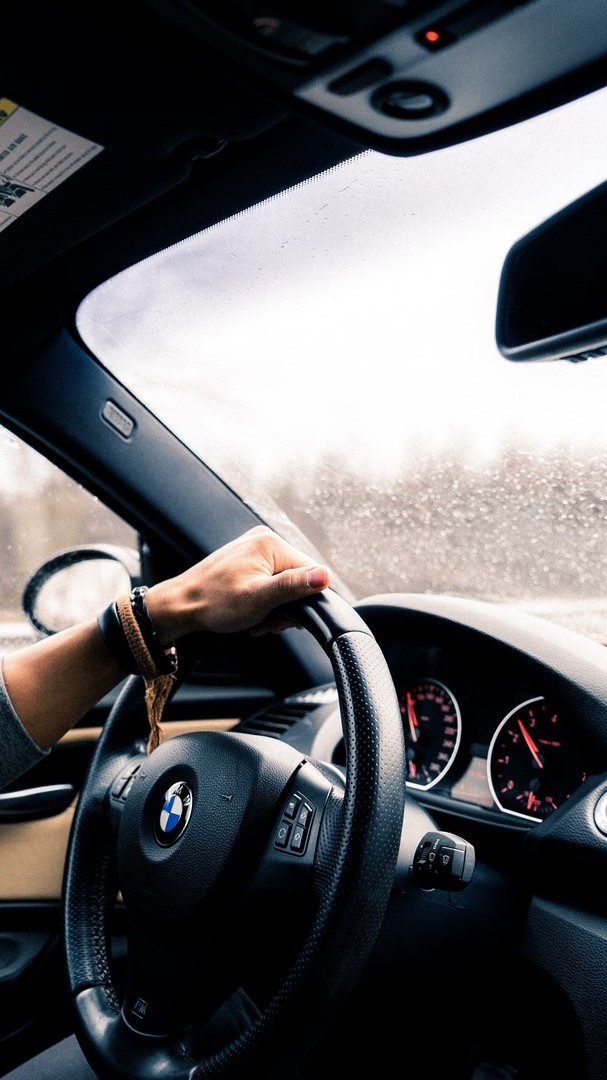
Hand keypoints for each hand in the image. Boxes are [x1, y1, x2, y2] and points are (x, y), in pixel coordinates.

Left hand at [146, 526, 331, 639]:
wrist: (180, 606)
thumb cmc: (213, 603)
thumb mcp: (259, 598)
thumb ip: (293, 586)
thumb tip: (325, 577)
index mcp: (270, 543)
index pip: (310, 573)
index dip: (305, 601)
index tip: (287, 620)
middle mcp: (264, 540)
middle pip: (297, 578)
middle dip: (287, 606)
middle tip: (269, 623)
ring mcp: (254, 550)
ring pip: (283, 583)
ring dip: (276, 607)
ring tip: (258, 621)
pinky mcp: (246, 560)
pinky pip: (269, 581)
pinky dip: (265, 600)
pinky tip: (253, 614)